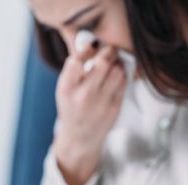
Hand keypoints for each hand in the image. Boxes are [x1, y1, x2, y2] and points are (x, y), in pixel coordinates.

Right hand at [54, 43, 126, 184]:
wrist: (80, 138)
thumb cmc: (71, 108)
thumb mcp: (64, 90)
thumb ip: (74, 70)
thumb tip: (90, 43)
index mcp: (66, 90)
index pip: (76, 61)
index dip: (86, 50)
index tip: (91, 47)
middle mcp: (83, 96)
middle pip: (102, 63)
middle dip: (108, 51)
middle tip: (109, 48)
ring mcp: (101, 103)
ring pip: (117, 71)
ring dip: (117, 63)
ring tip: (113, 62)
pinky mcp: (114, 108)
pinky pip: (123, 82)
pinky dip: (122, 74)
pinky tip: (117, 74)